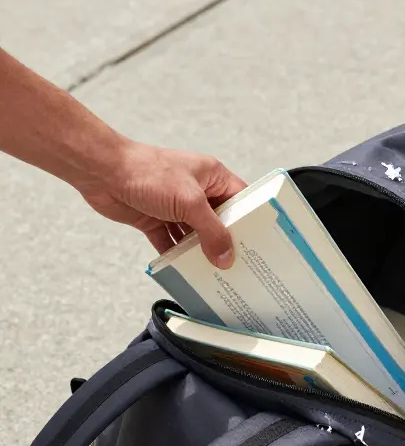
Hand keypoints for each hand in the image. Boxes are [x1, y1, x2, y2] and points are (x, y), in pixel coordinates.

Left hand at [75, 141, 246, 267]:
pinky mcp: (155, 220)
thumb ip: (212, 232)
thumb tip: (226, 257)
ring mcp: (175, 207)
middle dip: (227, 242)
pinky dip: (177, 256)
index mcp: (211, 176)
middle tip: (242, 264)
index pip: (240, 200)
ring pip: (196, 235)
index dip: (252, 220)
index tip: (262, 242)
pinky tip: (186, 271)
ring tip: (217, 273)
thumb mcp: (190, 203)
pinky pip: (172, 242)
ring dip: (202, 252)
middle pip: (219, 221)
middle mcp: (196, 191)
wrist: (101, 171)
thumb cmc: (148, 173)